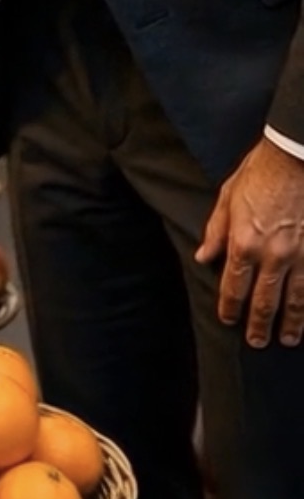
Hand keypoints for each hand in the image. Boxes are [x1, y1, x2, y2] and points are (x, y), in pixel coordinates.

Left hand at [196, 135, 303, 345]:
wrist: (295, 156)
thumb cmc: (260, 173)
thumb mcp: (228, 198)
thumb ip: (216, 232)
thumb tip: (203, 257)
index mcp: (243, 243)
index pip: (233, 287)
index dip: (230, 308)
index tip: (229, 320)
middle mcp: (272, 256)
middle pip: (264, 301)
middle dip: (259, 325)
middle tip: (257, 342)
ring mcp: (299, 256)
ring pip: (295, 300)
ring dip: (290, 323)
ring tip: (287, 338)